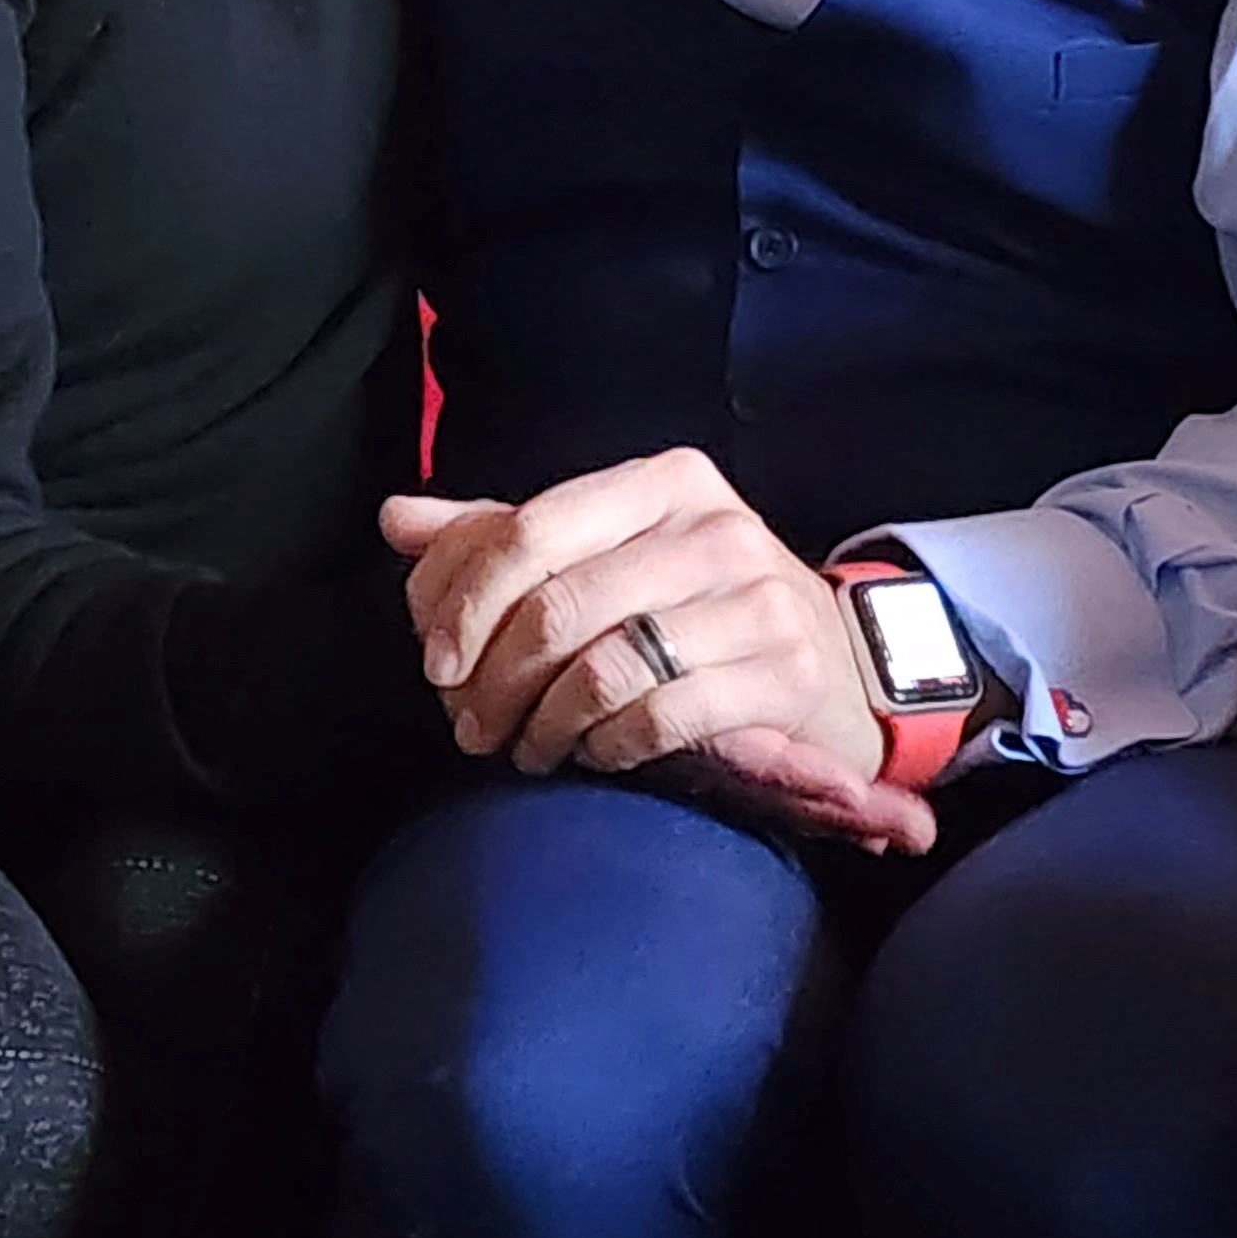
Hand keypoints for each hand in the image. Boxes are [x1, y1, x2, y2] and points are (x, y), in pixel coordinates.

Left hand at [381, 450, 937, 854]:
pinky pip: (661, 718)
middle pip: (560, 605)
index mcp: (662, 483)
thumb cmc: (698, 606)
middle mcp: (715, 529)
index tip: (436, 660)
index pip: (532, 528)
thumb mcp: (608, 554)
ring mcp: (758, 602)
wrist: (840, 662)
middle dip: (495, 678)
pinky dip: (607, 746)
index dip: (467, 599)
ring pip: (605, 667)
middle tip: (471, 725)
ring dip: (545, 724)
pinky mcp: (784, 675)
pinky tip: (592, 755)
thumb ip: (503, 537)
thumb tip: (396, 521)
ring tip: (526, 748)